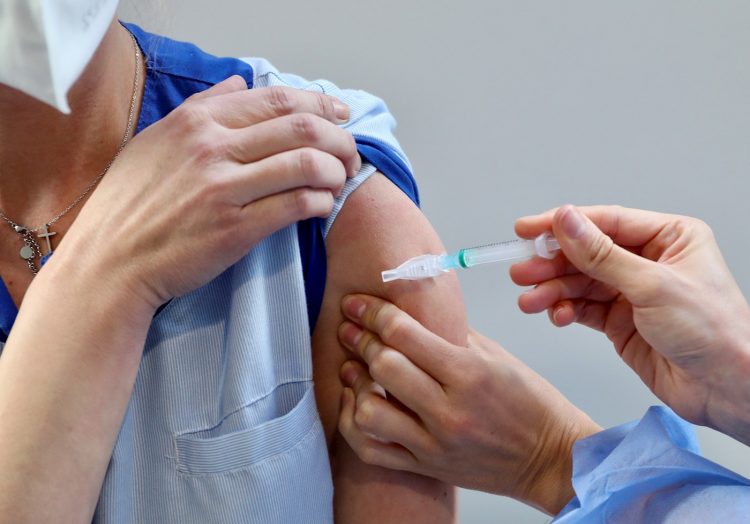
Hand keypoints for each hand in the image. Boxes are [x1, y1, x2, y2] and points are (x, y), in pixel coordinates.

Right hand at [51, 76, 359, 309]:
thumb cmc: (130, 204)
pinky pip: (296, 205)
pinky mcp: (236, 229)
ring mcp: (224, 188)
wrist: (109, 261)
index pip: (277, 99)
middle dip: (339, 138)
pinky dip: (320, 202)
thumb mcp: (156, 141)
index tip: (340, 115)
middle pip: (301, 127)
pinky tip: (322, 206)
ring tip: (340, 181)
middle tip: (350, 153)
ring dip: (337, 171)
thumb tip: (241, 81)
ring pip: (306, 164)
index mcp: (196, 121)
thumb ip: (201, 106)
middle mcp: (212, 147)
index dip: (320, 104)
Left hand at [336, 294, 599, 514]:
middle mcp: (449, 411)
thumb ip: (451, 335)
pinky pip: (371, 449)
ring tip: (353, 368)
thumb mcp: (497, 357)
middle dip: (359, 339)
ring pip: (369, 411)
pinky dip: (353, 423)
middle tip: (349, 327)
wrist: (551, 460)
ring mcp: (434, 444)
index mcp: (469, 374)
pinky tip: (355, 402)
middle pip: (383, 366)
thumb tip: (411, 313)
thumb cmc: (530, 404)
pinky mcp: (426, 467)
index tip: (357, 303)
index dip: (372, 312)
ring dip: (355, 383)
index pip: (405, 334)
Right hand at [512, 205, 749, 443]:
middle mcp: (648, 261)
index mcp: (668, 237)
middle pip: (587, 253)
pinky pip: (583, 309)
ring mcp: (633, 292)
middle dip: (553, 263)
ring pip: (580, 283)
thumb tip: (566, 221)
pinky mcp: (620, 322)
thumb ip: (601, 254)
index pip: (605, 222)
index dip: (563, 225)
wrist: (727, 390)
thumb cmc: (714, 332)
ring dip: (552, 290)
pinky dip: (564, 311)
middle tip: (523, 271)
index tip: (528, 230)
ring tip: (530, 299)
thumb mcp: (652, 285)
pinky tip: (554, 315)